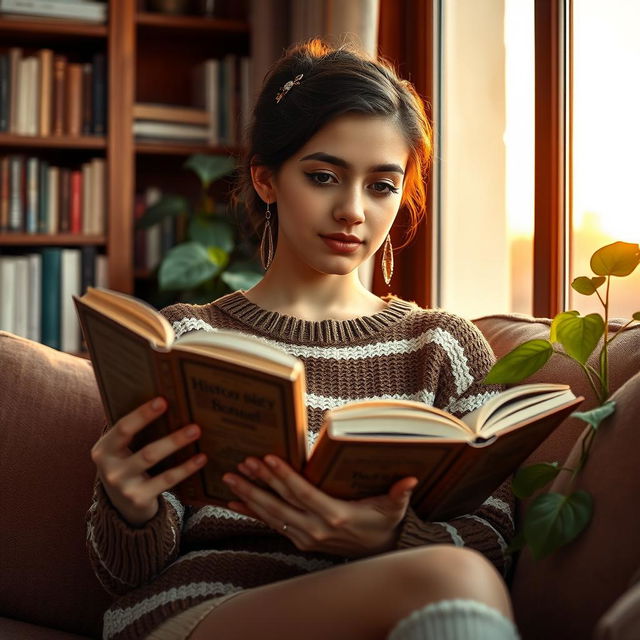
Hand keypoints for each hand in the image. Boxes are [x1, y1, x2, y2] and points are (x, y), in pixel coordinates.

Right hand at [90, 397, 206, 526]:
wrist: (120, 505)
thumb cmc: (127, 464)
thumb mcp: (121, 449)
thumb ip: (133, 430)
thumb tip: (165, 399)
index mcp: (104, 449)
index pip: (123, 428)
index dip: (143, 414)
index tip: (163, 400)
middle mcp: (110, 468)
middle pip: (144, 449)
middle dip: (169, 436)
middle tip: (193, 422)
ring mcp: (124, 486)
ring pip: (154, 462)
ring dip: (176, 445)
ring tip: (197, 432)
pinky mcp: (139, 499)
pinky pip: (166, 480)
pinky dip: (185, 468)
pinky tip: (201, 458)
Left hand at [223, 455, 416, 557]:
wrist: (377, 553)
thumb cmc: (383, 523)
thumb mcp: (393, 508)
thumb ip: (399, 493)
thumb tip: (410, 479)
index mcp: (335, 515)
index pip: (303, 493)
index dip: (284, 476)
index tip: (267, 459)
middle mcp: (315, 529)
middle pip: (280, 504)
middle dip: (258, 484)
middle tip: (239, 466)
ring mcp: (305, 537)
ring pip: (271, 516)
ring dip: (249, 497)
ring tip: (230, 480)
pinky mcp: (299, 540)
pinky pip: (271, 525)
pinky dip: (252, 513)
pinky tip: (235, 504)